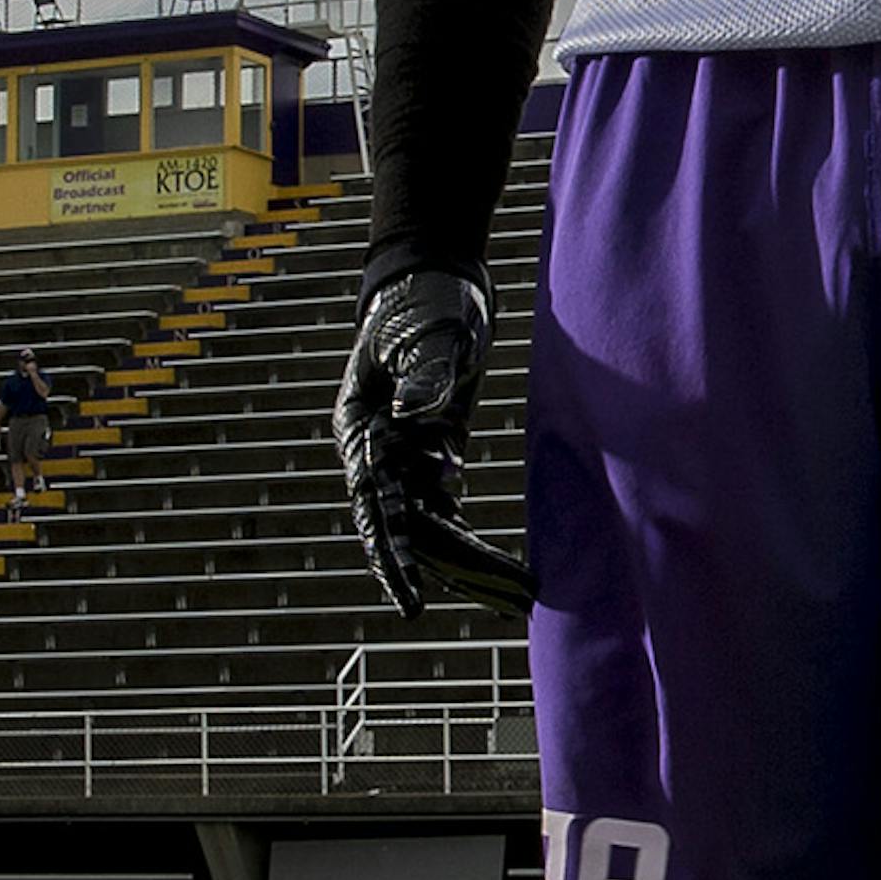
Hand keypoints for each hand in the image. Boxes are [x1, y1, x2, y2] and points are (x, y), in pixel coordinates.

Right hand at [332, 268, 535, 621]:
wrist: (435, 278)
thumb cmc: (426, 303)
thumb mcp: (431, 335)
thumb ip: (425, 377)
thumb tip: (419, 417)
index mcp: (363, 429)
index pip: (376, 506)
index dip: (393, 556)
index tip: (413, 601)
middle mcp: (377, 452)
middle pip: (411, 528)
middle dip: (455, 571)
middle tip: (509, 602)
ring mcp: (402, 454)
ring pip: (430, 527)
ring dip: (470, 562)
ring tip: (518, 596)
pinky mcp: (429, 449)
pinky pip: (442, 509)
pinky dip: (466, 539)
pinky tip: (495, 570)